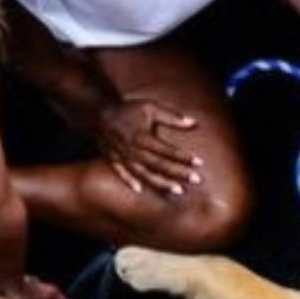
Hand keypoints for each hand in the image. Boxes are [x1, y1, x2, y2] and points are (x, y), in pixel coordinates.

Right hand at [89, 97, 203, 196]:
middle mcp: (133, 150)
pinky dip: (129, 182)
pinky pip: (122, 174)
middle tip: (196, 180)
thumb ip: (172, 117)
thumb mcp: (151, 107)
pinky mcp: (113, 160)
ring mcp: (122, 157)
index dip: (183, 157)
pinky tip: (140, 190)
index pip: (167, 150)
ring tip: (178, 190)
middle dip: (178, 174)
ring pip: (143, 174)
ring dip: (161, 183)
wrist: (100, 113)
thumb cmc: (128, 109)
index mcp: (142, 137)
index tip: (199, 163)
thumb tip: (194, 122)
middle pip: (158, 165)